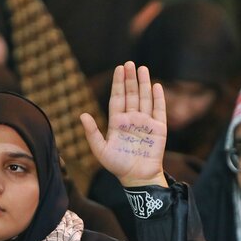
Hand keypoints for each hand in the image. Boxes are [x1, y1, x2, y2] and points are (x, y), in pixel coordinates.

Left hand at [81, 61, 167, 186]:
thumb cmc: (118, 166)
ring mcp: (146, 122)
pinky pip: (159, 110)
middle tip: (129, 63)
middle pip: (131, 94)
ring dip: (144, 83)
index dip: (118, 83)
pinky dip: (158, 98)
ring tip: (142, 68)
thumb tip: (82, 115)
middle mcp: (132, 119)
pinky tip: (155, 85)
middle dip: (130, 79)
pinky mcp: (159, 128)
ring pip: (145, 98)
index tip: (118, 68)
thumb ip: (92, 133)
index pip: (118, 98)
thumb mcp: (100, 150)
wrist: (137, 177)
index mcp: (118, 122)